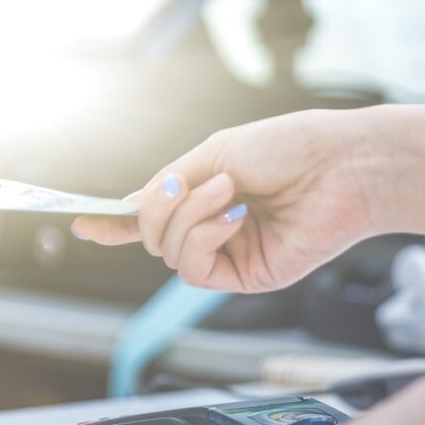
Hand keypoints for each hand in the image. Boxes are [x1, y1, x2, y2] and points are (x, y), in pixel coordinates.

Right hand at [72, 109, 380, 291]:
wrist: (342, 165)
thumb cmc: (289, 147)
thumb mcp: (216, 153)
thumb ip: (170, 184)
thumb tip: (127, 206)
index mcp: (206, 195)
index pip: (153, 217)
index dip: (116, 221)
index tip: (81, 221)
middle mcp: (214, 228)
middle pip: (152, 237)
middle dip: (155, 209)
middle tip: (181, 184)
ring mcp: (229, 254)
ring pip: (168, 253)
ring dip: (187, 218)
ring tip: (228, 191)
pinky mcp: (246, 277)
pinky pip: (194, 268)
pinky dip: (203, 237)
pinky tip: (233, 217)